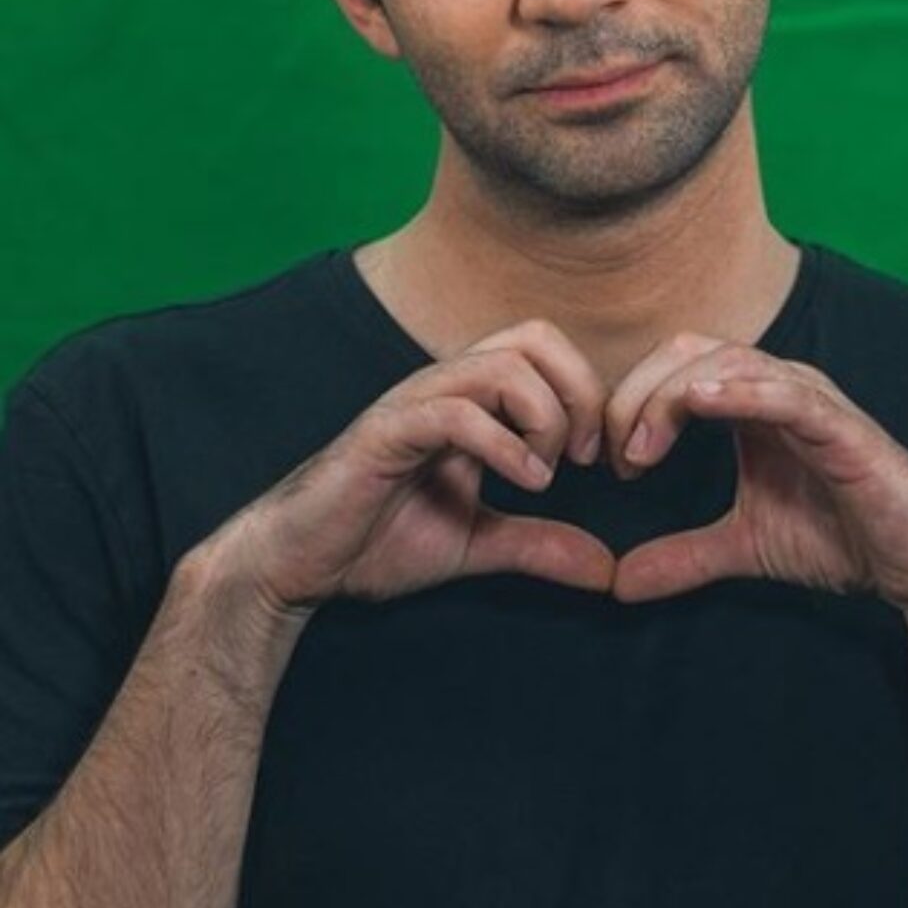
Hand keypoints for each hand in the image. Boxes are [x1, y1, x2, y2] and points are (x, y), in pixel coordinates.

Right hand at [204, 321, 614, 623]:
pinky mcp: (386, 434)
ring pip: (501, 365)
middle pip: (534, 336)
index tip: (597, 459)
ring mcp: (414, 404)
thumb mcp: (479, 543)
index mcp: (469, 398)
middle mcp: (444, 386)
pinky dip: (504, 446)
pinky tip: (526, 484)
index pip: (545, 347)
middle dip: (578, 393)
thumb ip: (540, 544)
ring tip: (547, 474)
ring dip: (545, 418)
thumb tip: (608, 570)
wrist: (298, 565)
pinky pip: (456, 413)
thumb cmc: (379, 540)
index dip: (587, 393)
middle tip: (584, 457)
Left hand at [603, 335, 907, 612]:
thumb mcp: (744, 546)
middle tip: (612, 454)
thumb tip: (616, 583)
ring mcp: (812, 399)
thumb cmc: (843, 538)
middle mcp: (779, 386)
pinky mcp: (841, 427)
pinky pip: (786, 392)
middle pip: (689, 353)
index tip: (607, 460)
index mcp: (752, 403)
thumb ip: (684, 556)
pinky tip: (701, 403)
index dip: (630, 402)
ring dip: (673, 396)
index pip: (676, 369)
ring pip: (729, 362)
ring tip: (641, 447)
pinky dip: (741, 390)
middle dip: (638, 393)